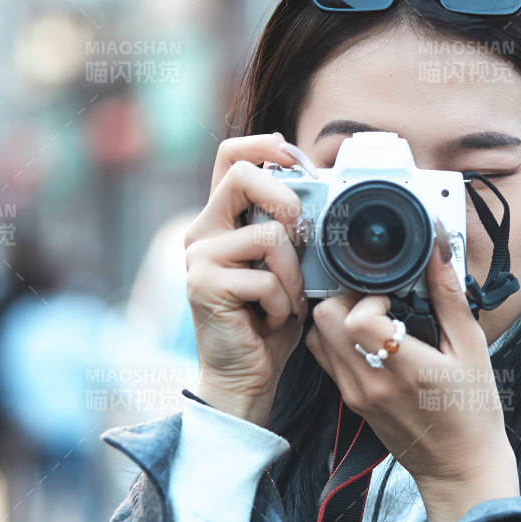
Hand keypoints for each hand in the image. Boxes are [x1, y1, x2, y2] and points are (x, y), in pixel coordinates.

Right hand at [183, 132, 309, 426]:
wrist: (245, 377)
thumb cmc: (269, 323)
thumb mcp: (287, 267)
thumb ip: (291, 232)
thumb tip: (321, 195)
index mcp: (221, 221)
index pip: (230, 157)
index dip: (263, 144)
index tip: (293, 156)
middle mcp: (203, 232)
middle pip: (241, 176)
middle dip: (285, 199)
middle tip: (301, 233)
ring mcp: (199, 258)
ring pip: (268, 235)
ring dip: (293, 275)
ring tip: (286, 302)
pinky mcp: (203, 285)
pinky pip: (265, 278)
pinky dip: (283, 304)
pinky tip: (273, 321)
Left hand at [304, 220, 519, 521]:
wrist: (460, 468)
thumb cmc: (473, 412)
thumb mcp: (472, 349)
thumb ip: (449, 297)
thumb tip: (438, 248)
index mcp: (403, 370)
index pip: (356, 318)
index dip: (371, 295)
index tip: (396, 295)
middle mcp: (370, 383)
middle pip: (325, 320)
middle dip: (348, 297)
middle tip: (381, 298)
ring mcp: (355, 395)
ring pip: (318, 337)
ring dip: (338, 317)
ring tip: (374, 316)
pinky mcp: (350, 402)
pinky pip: (326, 358)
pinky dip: (338, 339)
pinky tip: (369, 338)